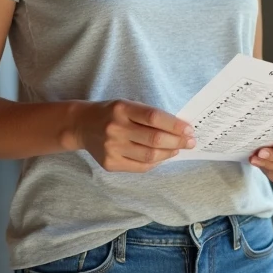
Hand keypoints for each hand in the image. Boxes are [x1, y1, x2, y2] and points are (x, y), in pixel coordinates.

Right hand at [75, 99, 196, 171]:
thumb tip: (179, 130)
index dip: (175, 125)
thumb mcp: (128, 105)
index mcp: (122, 109)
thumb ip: (149, 116)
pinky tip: (162, 157)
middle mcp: (115, 128)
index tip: (189, 129)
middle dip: (177, 141)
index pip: (154, 118)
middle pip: (154, 139)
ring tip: (177, 149)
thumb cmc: (112, 113)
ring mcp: (111, 148)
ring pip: (149, 156)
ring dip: (169, 153)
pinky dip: (156, 162)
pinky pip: (140, 167)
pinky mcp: (110, 163)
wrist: (82, 125)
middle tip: (190, 142)